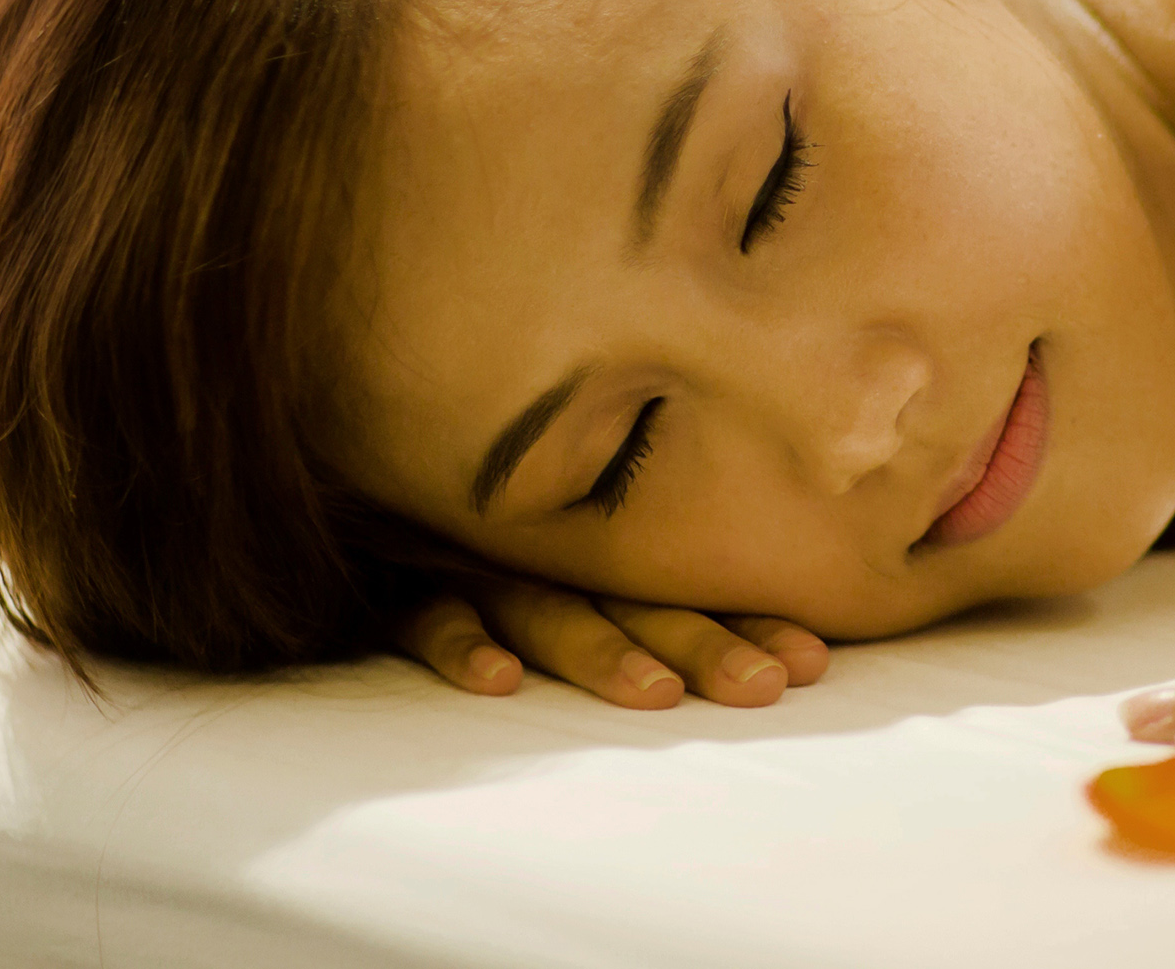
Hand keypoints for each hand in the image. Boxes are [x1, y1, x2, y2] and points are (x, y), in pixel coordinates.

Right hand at [396, 572, 828, 709]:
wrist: (362, 479)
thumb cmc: (483, 530)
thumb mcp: (577, 554)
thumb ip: (655, 583)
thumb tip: (783, 645)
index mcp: (600, 550)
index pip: (688, 587)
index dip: (751, 621)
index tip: (813, 663)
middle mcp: (548, 557)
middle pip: (635, 602)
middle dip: (702, 644)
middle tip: (764, 685)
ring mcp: (474, 565)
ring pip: (548, 610)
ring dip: (600, 651)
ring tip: (652, 694)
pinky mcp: (398, 584)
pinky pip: (426, 613)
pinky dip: (460, 642)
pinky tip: (496, 680)